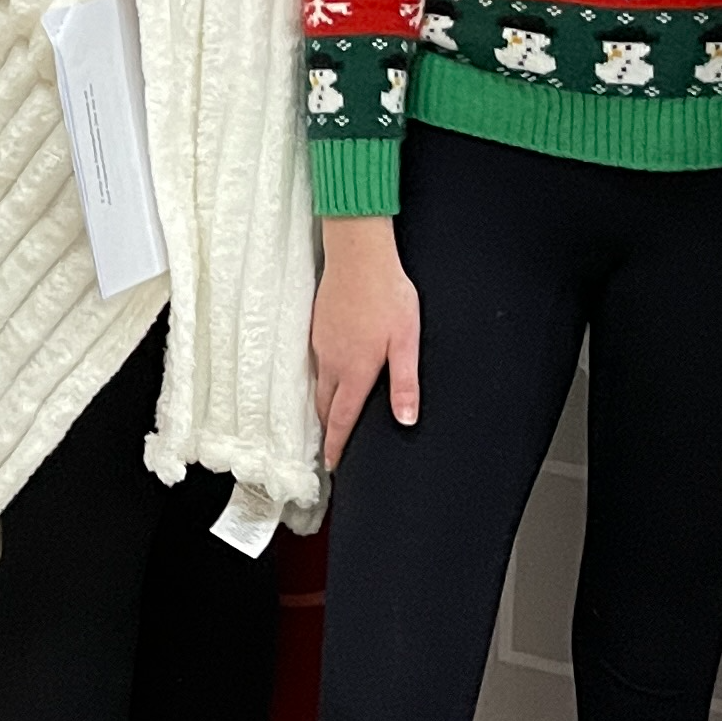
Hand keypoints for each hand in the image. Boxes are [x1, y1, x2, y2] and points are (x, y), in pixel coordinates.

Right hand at [310, 217, 417, 468]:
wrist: (358, 255)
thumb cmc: (387, 295)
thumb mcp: (406, 341)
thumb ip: (405, 383)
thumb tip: (406, 420)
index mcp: (354, 371)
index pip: (342, 418)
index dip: (337, 444)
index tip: (333, 465)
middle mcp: (332, 362)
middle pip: (324, 406)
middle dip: (327, 430)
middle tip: (329, 449)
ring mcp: (320, 345)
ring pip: (318, 385)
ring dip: (322, 406)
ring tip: (329, 419)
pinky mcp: (316, 328)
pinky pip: (315, 364)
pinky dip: (321, 381)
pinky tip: (331, 376)